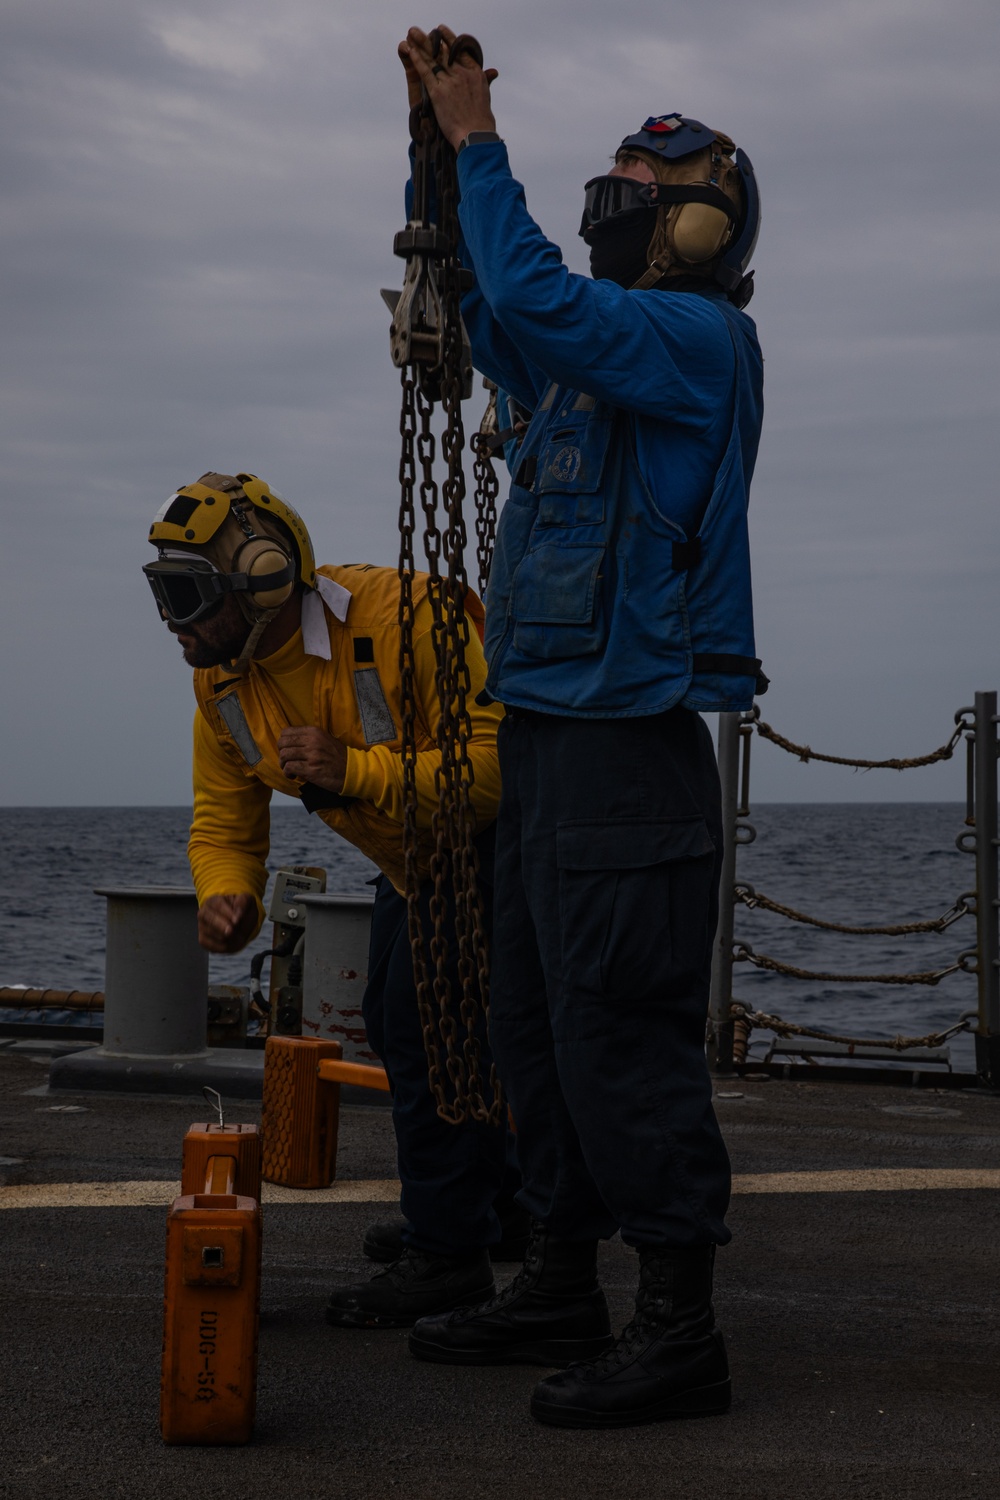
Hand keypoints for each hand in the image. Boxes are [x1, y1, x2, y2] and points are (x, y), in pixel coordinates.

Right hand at [198, 894, 257, 954]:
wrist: (237, 921)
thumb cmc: (240, 909)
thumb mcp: (246, 900)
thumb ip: (243, 903)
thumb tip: (238, 914)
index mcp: (213, 901)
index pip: (218, 905)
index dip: (227, 913)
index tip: (236, 921)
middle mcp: (203, 913)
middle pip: (211, 920)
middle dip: (221, 927)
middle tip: (231, 931)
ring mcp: (202, 927)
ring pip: (212, 934)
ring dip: (228, 938)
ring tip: (240, 936)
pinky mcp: (203, 940)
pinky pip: (212, 946)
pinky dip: (225, 947)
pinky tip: (233, 943)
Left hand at [278, 725, 348, 791]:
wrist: (351, 771)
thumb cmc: (338, 757)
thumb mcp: (325, 739)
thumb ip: (309, 738)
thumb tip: (290, 742)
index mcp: (314, 732)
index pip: (287, 732)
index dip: (283, 742)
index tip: (287, 749)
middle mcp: (312, 741)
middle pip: (283, 743)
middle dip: (281, 753)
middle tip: (286, 761)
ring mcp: (311, 755)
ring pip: (284, 756)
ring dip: (283, 764)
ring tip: (289, 769)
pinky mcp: (311, 770)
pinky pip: (289, 768)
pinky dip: (287, 773)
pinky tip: (292, 775)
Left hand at [398, 25, 497, 150]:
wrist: (476, 137)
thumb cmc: (482, 122)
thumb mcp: (486, 96)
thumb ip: (486, 80)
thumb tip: (493, 71)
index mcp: (475, 73)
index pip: (460, 51)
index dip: (449, 40)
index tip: (441, 31)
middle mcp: (463, 74)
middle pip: (445, 52)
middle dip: (433, 39)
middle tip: (421, 30)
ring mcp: (450, 82)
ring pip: (433, 59)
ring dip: (421, 44)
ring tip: (412, 33)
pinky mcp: (439, 92)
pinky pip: (426, 72)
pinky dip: (417, 60)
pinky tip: (410, 50)